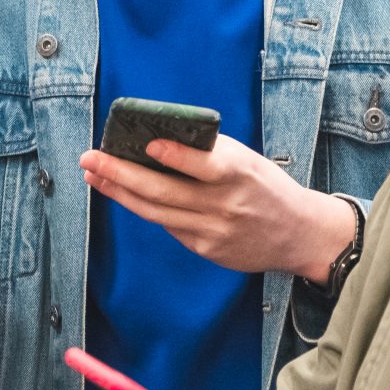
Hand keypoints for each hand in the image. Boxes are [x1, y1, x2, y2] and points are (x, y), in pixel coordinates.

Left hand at [80, 136, 356, 279]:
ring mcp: (214, 231)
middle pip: (165, 191)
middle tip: (90, 158)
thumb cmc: (265, 186)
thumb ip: (209, 153)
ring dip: (119, 192)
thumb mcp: (248, 160)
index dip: (176, 155)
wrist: (299, 233)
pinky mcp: (207, 249)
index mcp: (240, 173)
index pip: (204, 165)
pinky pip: (168, 226)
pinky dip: (143, 207)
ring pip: (156, 212)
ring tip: (94, 175)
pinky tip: (123, 193)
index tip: (146, 143)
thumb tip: (157, 139)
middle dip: (121, 174)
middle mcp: (225, 204)